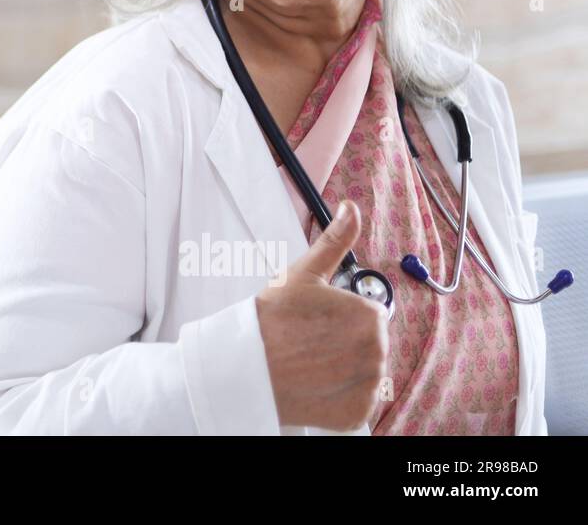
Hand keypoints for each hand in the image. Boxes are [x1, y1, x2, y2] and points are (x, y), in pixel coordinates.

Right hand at [255, 200, 389, 430]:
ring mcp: (368, 386)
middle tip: (309, 342)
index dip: (341, 316)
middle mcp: (377, 352)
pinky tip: (315, 385)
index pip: (369, 315)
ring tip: (310, 364)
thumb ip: (335, 240)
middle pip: (369, 344)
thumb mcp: (303, 274)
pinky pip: (358, 401)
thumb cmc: (271, 320)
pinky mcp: (357, 414)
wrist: (245, 367)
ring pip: (364, 372)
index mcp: (369, 316)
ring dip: (343, 369)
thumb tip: (350, 207)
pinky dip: (340, 397)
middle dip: (344, 342)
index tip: (315, 321)